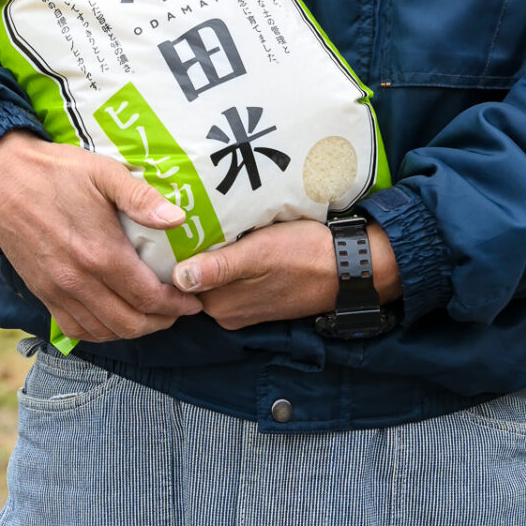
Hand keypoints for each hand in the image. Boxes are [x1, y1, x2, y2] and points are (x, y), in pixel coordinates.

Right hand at [0, 130, 203, 344]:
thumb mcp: (104, 173)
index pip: (149, 297)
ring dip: (134, 330)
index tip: (194, 301)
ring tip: (153, 315)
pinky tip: (115, 318)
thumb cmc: (57, 172)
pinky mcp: (41, 293)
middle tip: (179, 310)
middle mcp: (79, 281)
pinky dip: (101, 332)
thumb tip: (179, 219)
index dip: (177, 304)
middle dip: (162, 322)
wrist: (0, 179)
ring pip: (104, 331)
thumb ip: (142, 198)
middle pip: (130, 323)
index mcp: (100, 253)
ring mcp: (57, 291)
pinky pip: (75, 329)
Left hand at [171, 219, 400, 330]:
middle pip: (197, 277)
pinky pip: (234, 277)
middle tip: (193, 213)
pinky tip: (238, 237)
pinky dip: (233, 259)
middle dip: (195, 250)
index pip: (181, 278)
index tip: (176, 224)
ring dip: (215, 253)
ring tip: (213, 220)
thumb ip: (219, 268)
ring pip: (216, 276)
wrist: (348, 267)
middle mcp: (227, 312)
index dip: (177, 251)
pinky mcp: (259, 298)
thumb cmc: (305, 254)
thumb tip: (178, 278)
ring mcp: (244, 307)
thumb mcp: (259, 254)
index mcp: (221, 305)